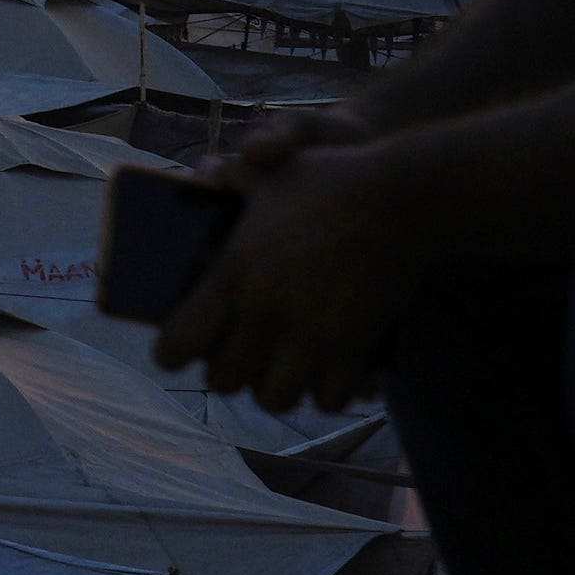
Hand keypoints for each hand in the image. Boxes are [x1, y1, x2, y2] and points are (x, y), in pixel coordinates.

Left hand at [153, 130, 436, 416]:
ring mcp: (311, 337)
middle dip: (225, 372)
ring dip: (274, 388)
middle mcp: (265, 314)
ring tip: (280, 368)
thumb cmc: (329, 179)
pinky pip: (328, 401)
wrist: (402, 197)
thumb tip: (203, 174)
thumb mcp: (269, 173)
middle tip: (238, 355)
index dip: (173, 351)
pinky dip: (324, 392)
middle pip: (223, 381)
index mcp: (232, 276)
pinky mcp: (353, 350)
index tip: (181, 348)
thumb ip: (228, 177)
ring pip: (274, 400)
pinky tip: (325, 371)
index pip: (178, 344)